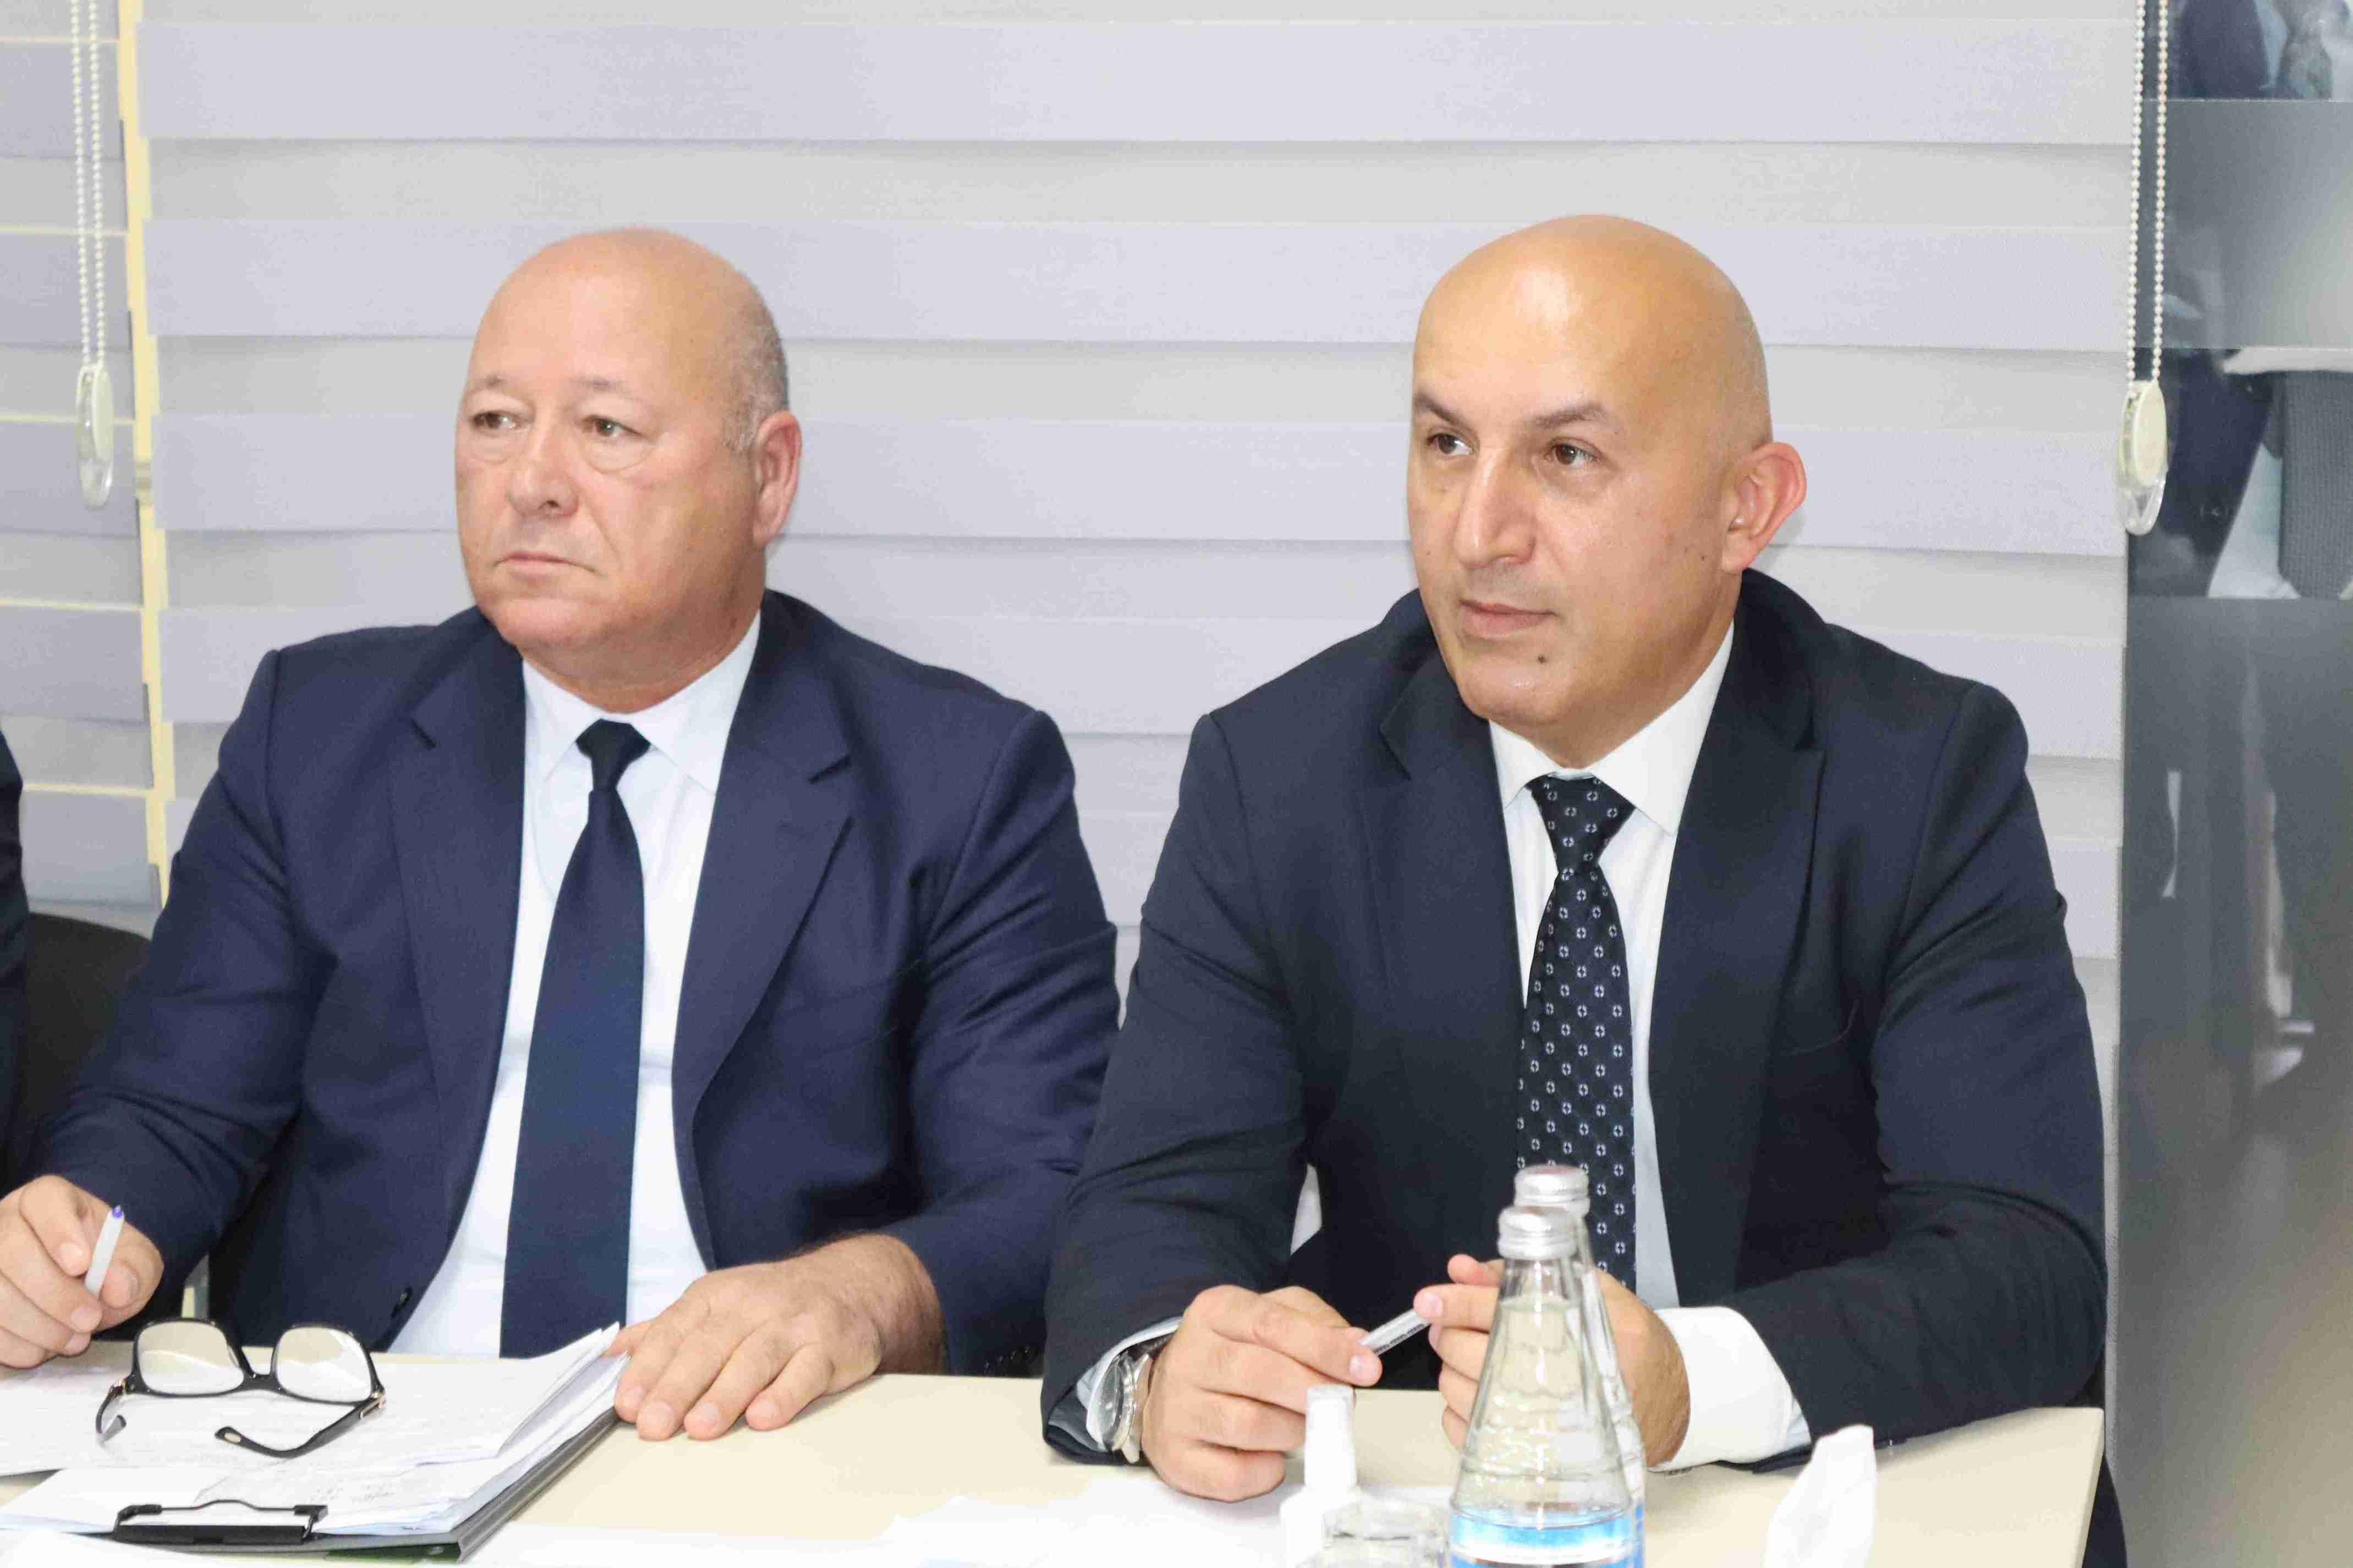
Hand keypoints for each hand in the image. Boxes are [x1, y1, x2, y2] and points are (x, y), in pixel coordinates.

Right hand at [0, 1177, 162, 1367]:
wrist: (86, 1287)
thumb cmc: (107, 1263)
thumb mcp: (135, 1261)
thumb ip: (134, 1269)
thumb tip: (118, 1288)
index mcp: (49, 1199)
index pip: (44, 1199)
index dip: (59, 1232)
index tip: (82, 1264)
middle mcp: (6, 1223)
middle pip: (10, 1249)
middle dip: (52, 1292)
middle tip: (89, 1319)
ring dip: (34, 1324)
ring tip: (74, 1340)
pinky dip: (13, 1345)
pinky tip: (42, 1350)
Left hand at [610, 1234, 941, 1440]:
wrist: (853, 1284)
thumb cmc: (773, 1305)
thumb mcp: (717, 1304)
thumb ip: (666, 1331)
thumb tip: (612, 1356)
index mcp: (717, 1295)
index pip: (674, 1329)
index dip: (647, 1368)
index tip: (626, 1405)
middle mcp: (753, 1304)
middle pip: (709, 1345)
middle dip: (677, 1386)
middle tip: (653, 1425)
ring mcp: (794, 1323)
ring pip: (755, 1357)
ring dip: (725, 1393)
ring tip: (699, 1427)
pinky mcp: (831, 1345)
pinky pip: (806, 1372)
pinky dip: (784, 1394)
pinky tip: (763, 1416)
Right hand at [1139, 1285, 1382, 1501]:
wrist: (1172, 1391)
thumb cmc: (1235, 1353)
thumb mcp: (1273, 1316)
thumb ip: (1316, 1323)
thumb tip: (1357, 1343)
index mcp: (1216, 1311)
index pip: (1273, 1324)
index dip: (1325, 1348)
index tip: (1367, 1367)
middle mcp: (1189, 1357)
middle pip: (1261, 1373)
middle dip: (1314, 1391)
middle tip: (1340, 1403)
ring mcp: (1177, 1409)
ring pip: (1250, 1426)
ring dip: (1293, 1431)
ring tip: (1302, 1425)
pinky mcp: (1177, 1458)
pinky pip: (1234, 1475)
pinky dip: (1266, 1471)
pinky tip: (1271, 1455)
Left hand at [1418, 1253, 1690, 1463]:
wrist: (1663, 1398)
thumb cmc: (1624, 1338)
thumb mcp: (1587, 1289)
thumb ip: (1518, 1276)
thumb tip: (1460, 1267)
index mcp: (1565, 1331)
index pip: (1493, 1311)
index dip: (1455, 1302)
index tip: (1428, 1298)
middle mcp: (1549, 1380)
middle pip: (1467, 1353)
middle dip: (1448, 1333)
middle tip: (1450, 1324)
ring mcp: (1537, 1423)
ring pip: (1460, 1392)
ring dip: (1451, 1370)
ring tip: (1468, 1357)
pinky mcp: (1527, 1452)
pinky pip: (1465, 1433)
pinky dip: (1457, 1410)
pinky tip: (1476, 1393)